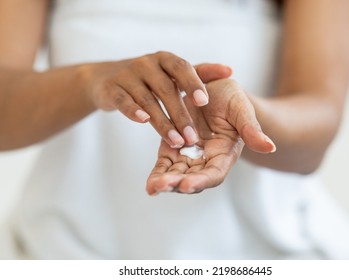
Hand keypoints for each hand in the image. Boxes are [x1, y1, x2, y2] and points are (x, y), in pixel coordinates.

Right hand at [82, 51, 231, 147]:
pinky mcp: (111, 89)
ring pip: (147, 99)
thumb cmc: (149, 78)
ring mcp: (127, 75)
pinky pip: (123, 100)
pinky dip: (132, 110)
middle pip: (166, 89)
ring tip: (176, 141)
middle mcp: (146, 64)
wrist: (106, 78)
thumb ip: (200, 73)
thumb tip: (229, 71)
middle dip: (181, 114)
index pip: (182, 67)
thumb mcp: (172, 73)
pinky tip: (143, 121)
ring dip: (162, 122)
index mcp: (165, 60)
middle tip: (193, 137)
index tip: (204, 102)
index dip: (193, 83)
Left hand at [146, 79, 275, 194]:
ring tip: (153, 187)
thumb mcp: (242, 109)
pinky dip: (158, 173)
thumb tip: (270, 147)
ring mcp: (189, 155)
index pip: (214, 173)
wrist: (215, 90)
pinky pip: (165, 163)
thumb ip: (252, 129)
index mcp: (225, 153)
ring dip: (165, 181)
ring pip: (176, 174)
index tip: (188, 184)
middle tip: (162, 186)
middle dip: (177, 184)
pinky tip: (150, 184)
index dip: (202, 180)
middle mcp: (207, 159)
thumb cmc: (232, 99)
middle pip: (193, 178)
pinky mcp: (173, 147)